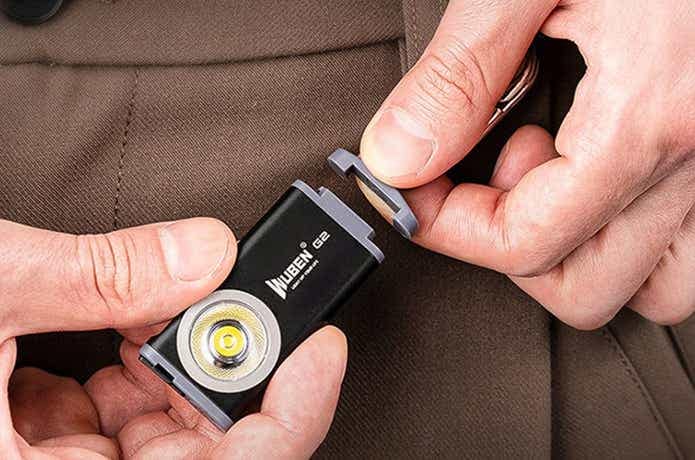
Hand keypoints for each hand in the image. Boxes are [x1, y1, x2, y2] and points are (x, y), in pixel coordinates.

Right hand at [0, 219, 346, 457]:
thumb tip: (202, 253)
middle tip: (241, 304)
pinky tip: (125, 322)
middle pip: (202, 445)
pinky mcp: (45, 446)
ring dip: (178, 357)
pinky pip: (121, 418)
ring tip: (172, 304)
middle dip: (229, 365)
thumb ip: (99, 277)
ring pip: (163, 428)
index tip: (321, 351)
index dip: (293, 413)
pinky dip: (134, 365)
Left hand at [360, 0, 694, 327]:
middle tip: (480, 173)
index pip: (525, 242)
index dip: (447, 228)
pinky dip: (629, 226)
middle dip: (507, 244)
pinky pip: (686, 239)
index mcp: (653, 116)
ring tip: (548, 165)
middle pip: (585, 287)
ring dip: (579, 248)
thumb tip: (397, 154)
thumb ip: (459, 73)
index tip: (412, 192)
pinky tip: (596, 160)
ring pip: (653, 283)